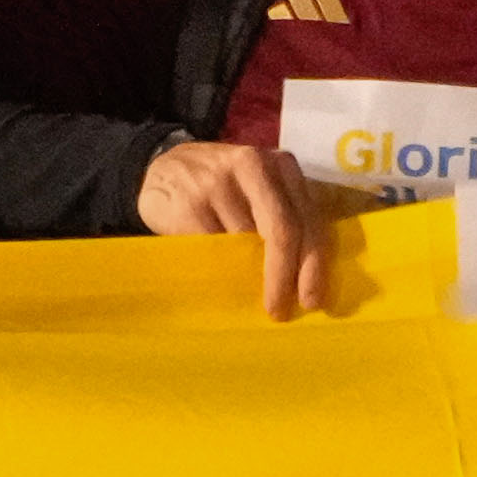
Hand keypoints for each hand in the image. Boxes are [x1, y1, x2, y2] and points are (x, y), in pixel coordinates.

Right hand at [137, 130, 328, 317]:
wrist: (162, 171)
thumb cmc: (224, 190)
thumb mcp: (261, 191)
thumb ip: (285, 219)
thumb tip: (302, 280)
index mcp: (281, 166)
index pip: (307, 219)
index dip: (313, 264)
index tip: (311, 300)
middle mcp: (253, 165)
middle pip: (282, 230)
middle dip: (283, 276)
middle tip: (279, 310)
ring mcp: (218, 182)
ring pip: (244, 243)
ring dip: (245, 272)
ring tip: (241, 284)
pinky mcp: (189, 203)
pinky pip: (212, 249)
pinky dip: (218, 268)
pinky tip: (214, 272)